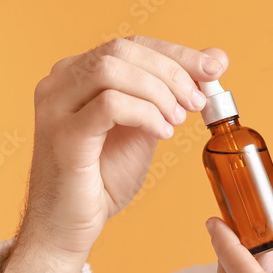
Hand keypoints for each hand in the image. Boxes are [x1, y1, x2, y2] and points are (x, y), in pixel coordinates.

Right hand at [22, 36, 227, 257]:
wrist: (69, 227)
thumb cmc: (103, 179)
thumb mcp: (148, 127)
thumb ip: (173, 93)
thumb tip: (216, 60)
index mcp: (77, 75)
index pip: (131, 46)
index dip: (176, 53)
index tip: (214, 68)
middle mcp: (60, 83)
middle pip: (122, 50)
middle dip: (171, 71)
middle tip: (197, 101)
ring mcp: (56, 107)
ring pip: (112, 69)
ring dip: (158, 91)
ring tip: (177, 120)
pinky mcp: (63, 135)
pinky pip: (109, 105)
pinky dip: (144, 113)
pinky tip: (161, 134)